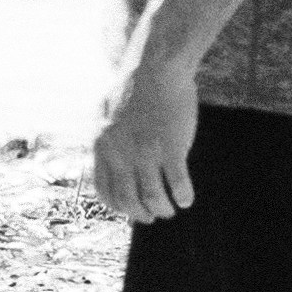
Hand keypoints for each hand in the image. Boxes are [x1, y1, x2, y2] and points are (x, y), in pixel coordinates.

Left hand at [87, 53, 200, 224]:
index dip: (120, 207)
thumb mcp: (114, 122)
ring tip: (171, 209)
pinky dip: (182, 195)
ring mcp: (146, 152)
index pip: (106, 192)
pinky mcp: (171, 148)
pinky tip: (186, 198)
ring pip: (153, 198)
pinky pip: (177, 182)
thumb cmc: (140, 97)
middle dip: (142, 214)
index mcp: (104, 148)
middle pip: (129, 200)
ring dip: (163, 209)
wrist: (160, 74)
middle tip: (153, 216)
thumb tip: (121, 174)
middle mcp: (121, 154)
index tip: (132, 210)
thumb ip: (112, 147)